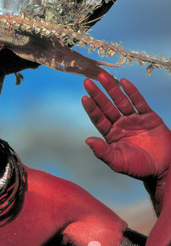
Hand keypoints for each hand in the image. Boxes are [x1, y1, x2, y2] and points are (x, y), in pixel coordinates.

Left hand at [82, 73, 170, 191]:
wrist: (163, 168)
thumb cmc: (138, 168)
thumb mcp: (117, 162)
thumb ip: (102, 152)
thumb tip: (87, 140)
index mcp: (111, 135)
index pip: (98, 119)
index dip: (91, 108)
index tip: (84, 97)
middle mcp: (120, 125)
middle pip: (106, 107)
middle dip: (97, 94)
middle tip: (87, 82)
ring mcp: (134, 119)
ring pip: (121, 101)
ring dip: (112, 89)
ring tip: (103, 76)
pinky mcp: (149, 117)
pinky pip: (139, 102)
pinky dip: (132, 92)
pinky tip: (124, 82)